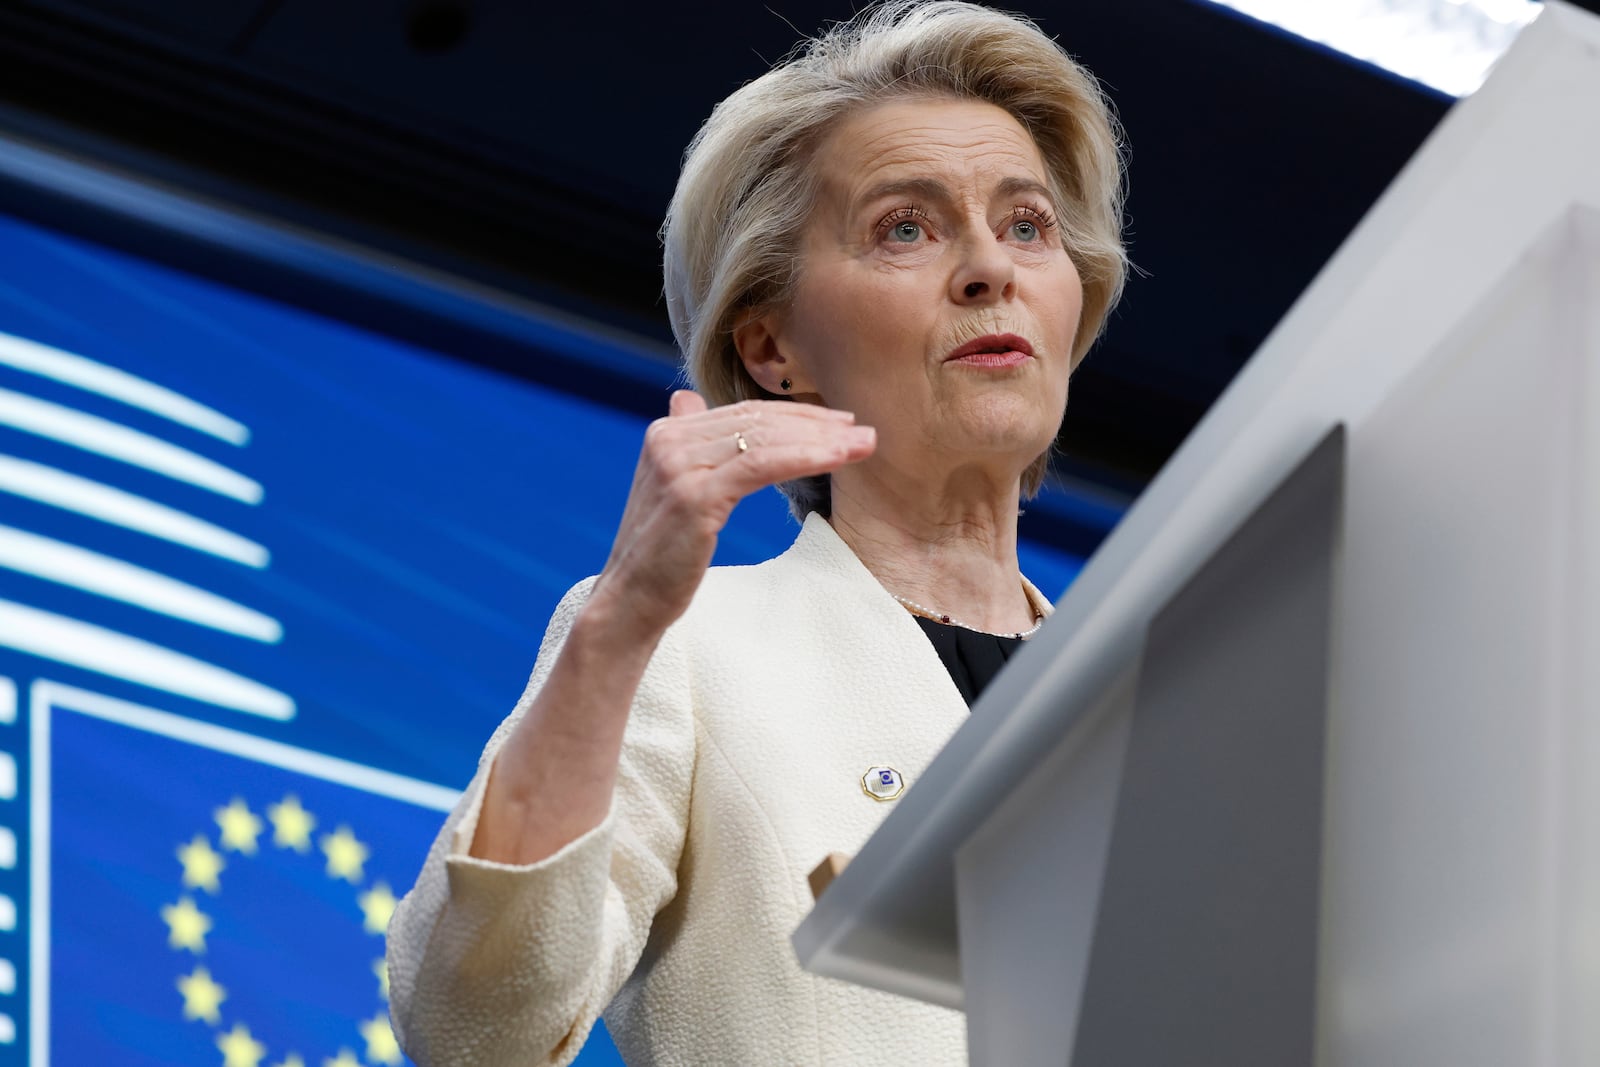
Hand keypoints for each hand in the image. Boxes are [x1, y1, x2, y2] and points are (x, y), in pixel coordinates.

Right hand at [588, 390, 875, 641]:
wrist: (629, 602)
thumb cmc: (662, 555)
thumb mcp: (673, 489)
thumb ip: (687, 444)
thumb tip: (688, 400)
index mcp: (667, 434)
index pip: (744, 414)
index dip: (796, 415)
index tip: (839, 424)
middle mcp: (669, 440)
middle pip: (758, 421)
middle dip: (817, 424)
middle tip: (863, 432)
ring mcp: (679, 465)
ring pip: (765, 439)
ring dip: (821, 440)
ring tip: (864, 445)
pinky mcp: (694, 495)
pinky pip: (761, 466)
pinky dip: (804, 458)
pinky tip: (837, 460)